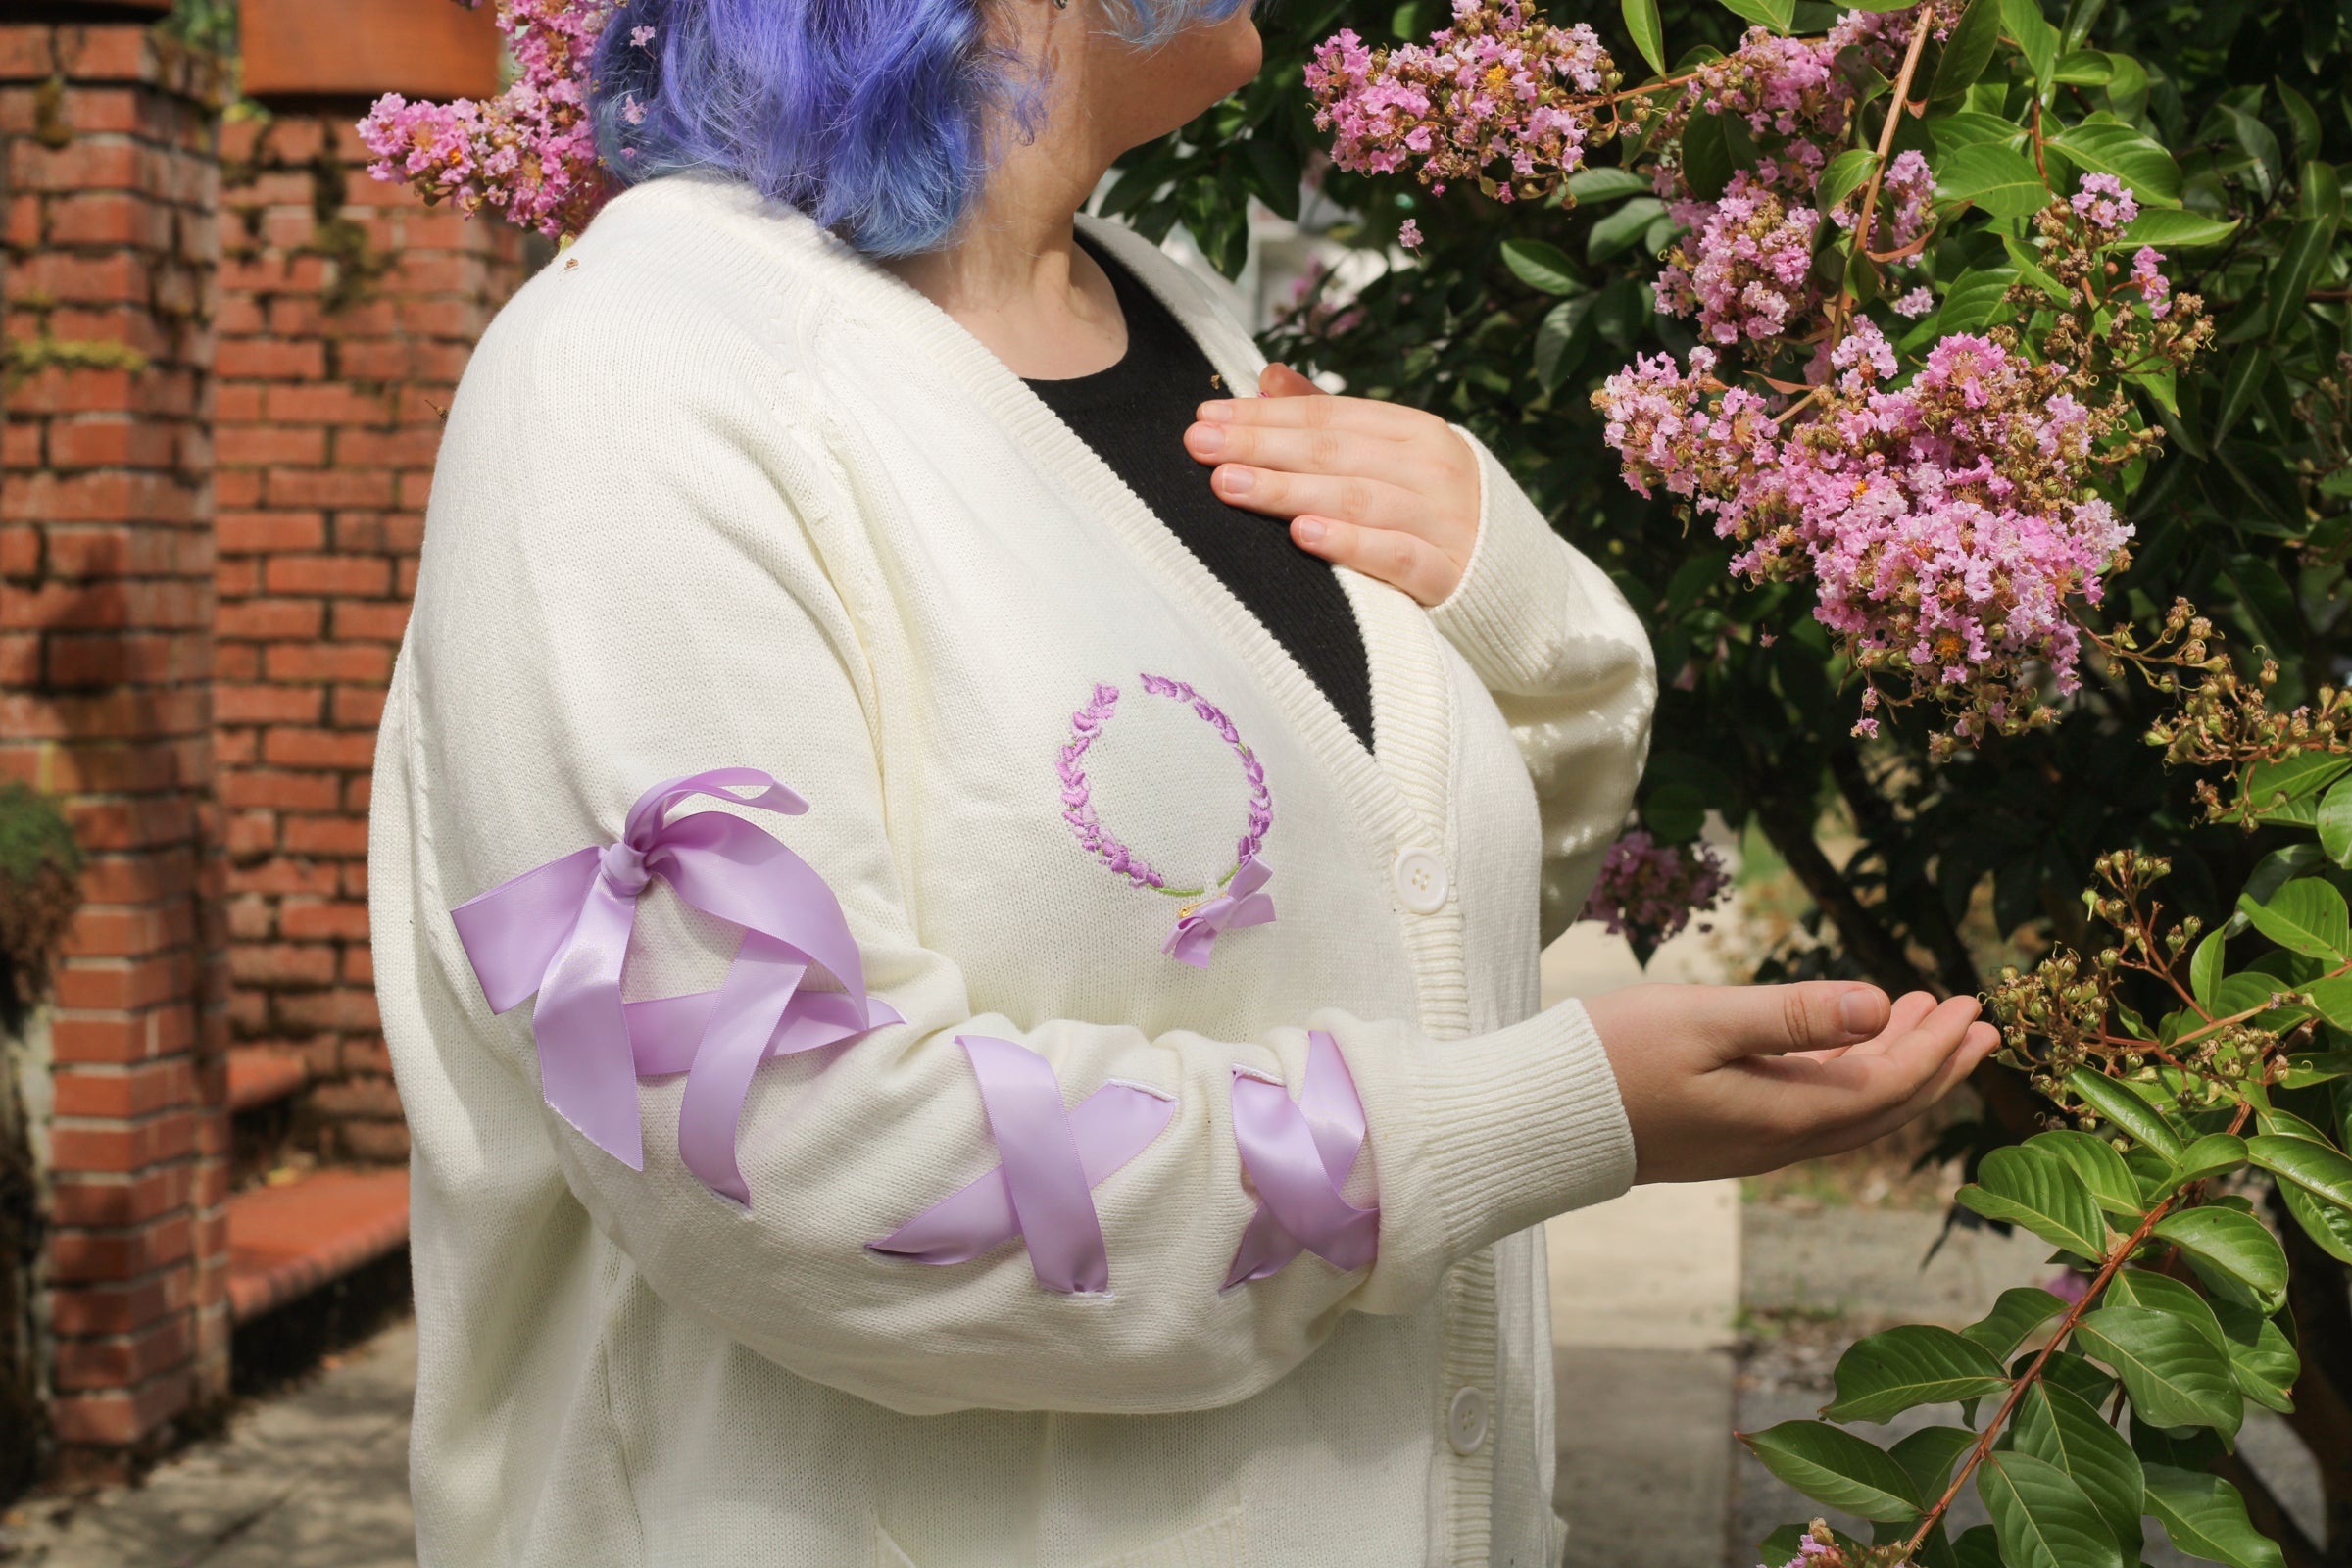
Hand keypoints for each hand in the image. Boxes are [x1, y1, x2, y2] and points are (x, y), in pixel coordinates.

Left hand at [1184, 363, 1481, 605]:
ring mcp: (1443, 520)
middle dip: (1261, 445)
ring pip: (1357, 499)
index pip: (1329, 415)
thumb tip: (1268, 375)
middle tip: (1200, 444)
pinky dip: (1348, 544)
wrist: (1518, 581)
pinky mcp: (1447, 575)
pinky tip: (1301, 536)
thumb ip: (1332, 418)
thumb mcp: (1395, 456)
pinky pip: (1394, 557)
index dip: (1266, 414)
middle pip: (1334, 451)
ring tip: (1230, 484)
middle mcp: (1431, 467)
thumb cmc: (1435, 511)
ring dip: (1288, 490)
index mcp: (1414, 431)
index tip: (1207, 416)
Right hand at [1582, 981, 2000, 1183]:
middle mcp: (1780, 1143)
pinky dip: (1844, 1073)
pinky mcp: (1725, 1136)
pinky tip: (1844, 1044)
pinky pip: (1812, 1110)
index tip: (1971, 1009)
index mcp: (1786, 1118)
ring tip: (1916, 1016)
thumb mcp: (1706, 1022)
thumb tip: (1880, 1004)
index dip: (1936, 1049)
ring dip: (1889, 1063)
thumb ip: (1793, 1014)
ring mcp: (1751, 1144)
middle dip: (1932, 1062)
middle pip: (1881, 1107)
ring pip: (1847, 1109)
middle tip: (1974, 1021)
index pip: (1887, 1086)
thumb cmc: (1614, 1060)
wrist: (1539, 1119)